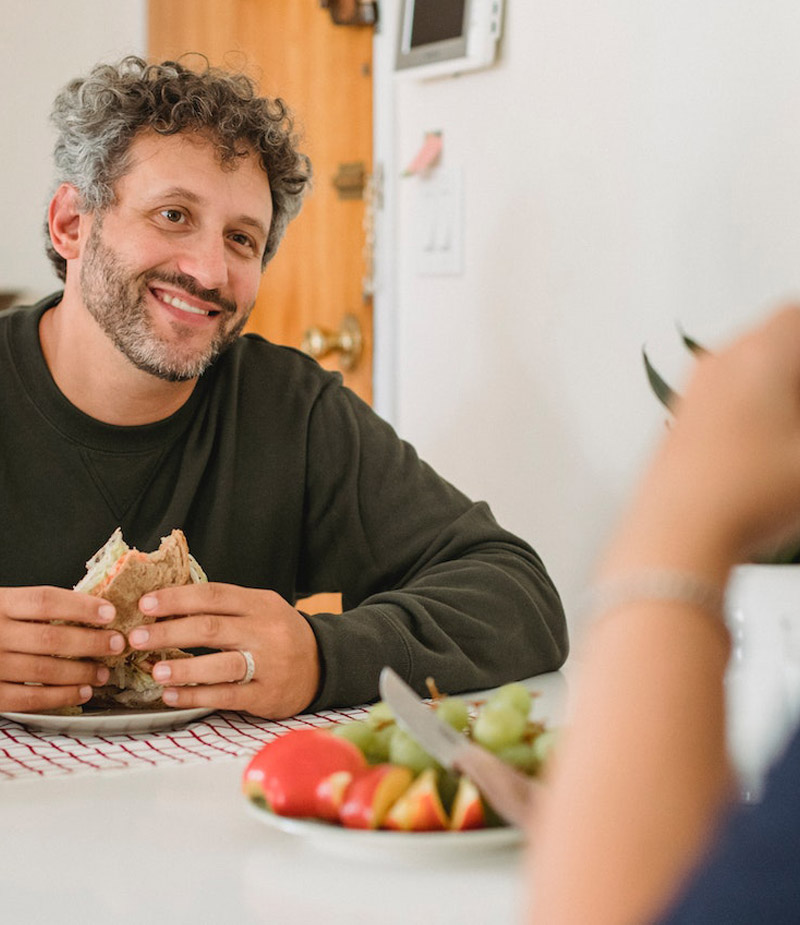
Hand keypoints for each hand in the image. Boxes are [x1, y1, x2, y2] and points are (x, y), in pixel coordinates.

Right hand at [0, 587, 125, 711]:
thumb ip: (29, 606)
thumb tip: (86, 608)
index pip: (44, 600)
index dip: (80, 606)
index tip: (109, 612)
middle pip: (51, 638)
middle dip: (91, 642)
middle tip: (117, 643)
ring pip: (44, 671)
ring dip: (80, 673)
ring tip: (103, 672)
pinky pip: (27, 699)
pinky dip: (59, 697)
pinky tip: (81, 692)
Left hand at [127, 583, 319, 718]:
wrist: (323, 664)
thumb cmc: (279, 634)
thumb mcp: (260, 609)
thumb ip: (224, 608)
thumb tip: (167, 609)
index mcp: (260, 604)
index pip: (214, 595)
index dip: (177, 598)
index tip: (145, 604)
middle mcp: (265, 631)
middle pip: (211, 628)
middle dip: (169, 632)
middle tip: (136, 637)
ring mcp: (268, 665)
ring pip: (221, 664)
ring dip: (183, 667)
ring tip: (154, 670)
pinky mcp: (267, 695)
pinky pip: (227, 696)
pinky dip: (196, 696)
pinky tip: (172, 695)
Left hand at [603, 306, 799, 578]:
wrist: (676, 533)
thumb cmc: (747, 493)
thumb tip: (796, 428)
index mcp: (760, 355)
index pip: (796, 317)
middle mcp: (719, 365)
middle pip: (772, 340)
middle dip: (796, 366)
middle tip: (797, 411)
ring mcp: (694, 395)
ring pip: (746, 370)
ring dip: (776, 389)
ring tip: (788, 434)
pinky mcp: (680, 425)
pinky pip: (724, 398)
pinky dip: (752, 409)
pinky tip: (766, 448)